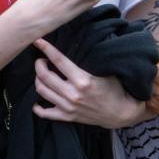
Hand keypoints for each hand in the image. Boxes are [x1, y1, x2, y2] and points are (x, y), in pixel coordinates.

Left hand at [32, 39, 147, 128]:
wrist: (122, 113)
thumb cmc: (115, 89)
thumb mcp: (104, 72)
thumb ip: (87, 62)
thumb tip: (74, 45)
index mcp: (82, 80)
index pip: (58, 60)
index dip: (46, 48)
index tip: (38, 41)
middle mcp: (72, 94)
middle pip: (44, 75)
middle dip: (39, 64)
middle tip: (41, 60)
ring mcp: (68, 106)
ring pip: (41, 90)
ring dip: (38, 79)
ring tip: (42, 74)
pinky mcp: (67, 117)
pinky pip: (45, 114)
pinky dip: (37, 108)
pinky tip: (36, 102)